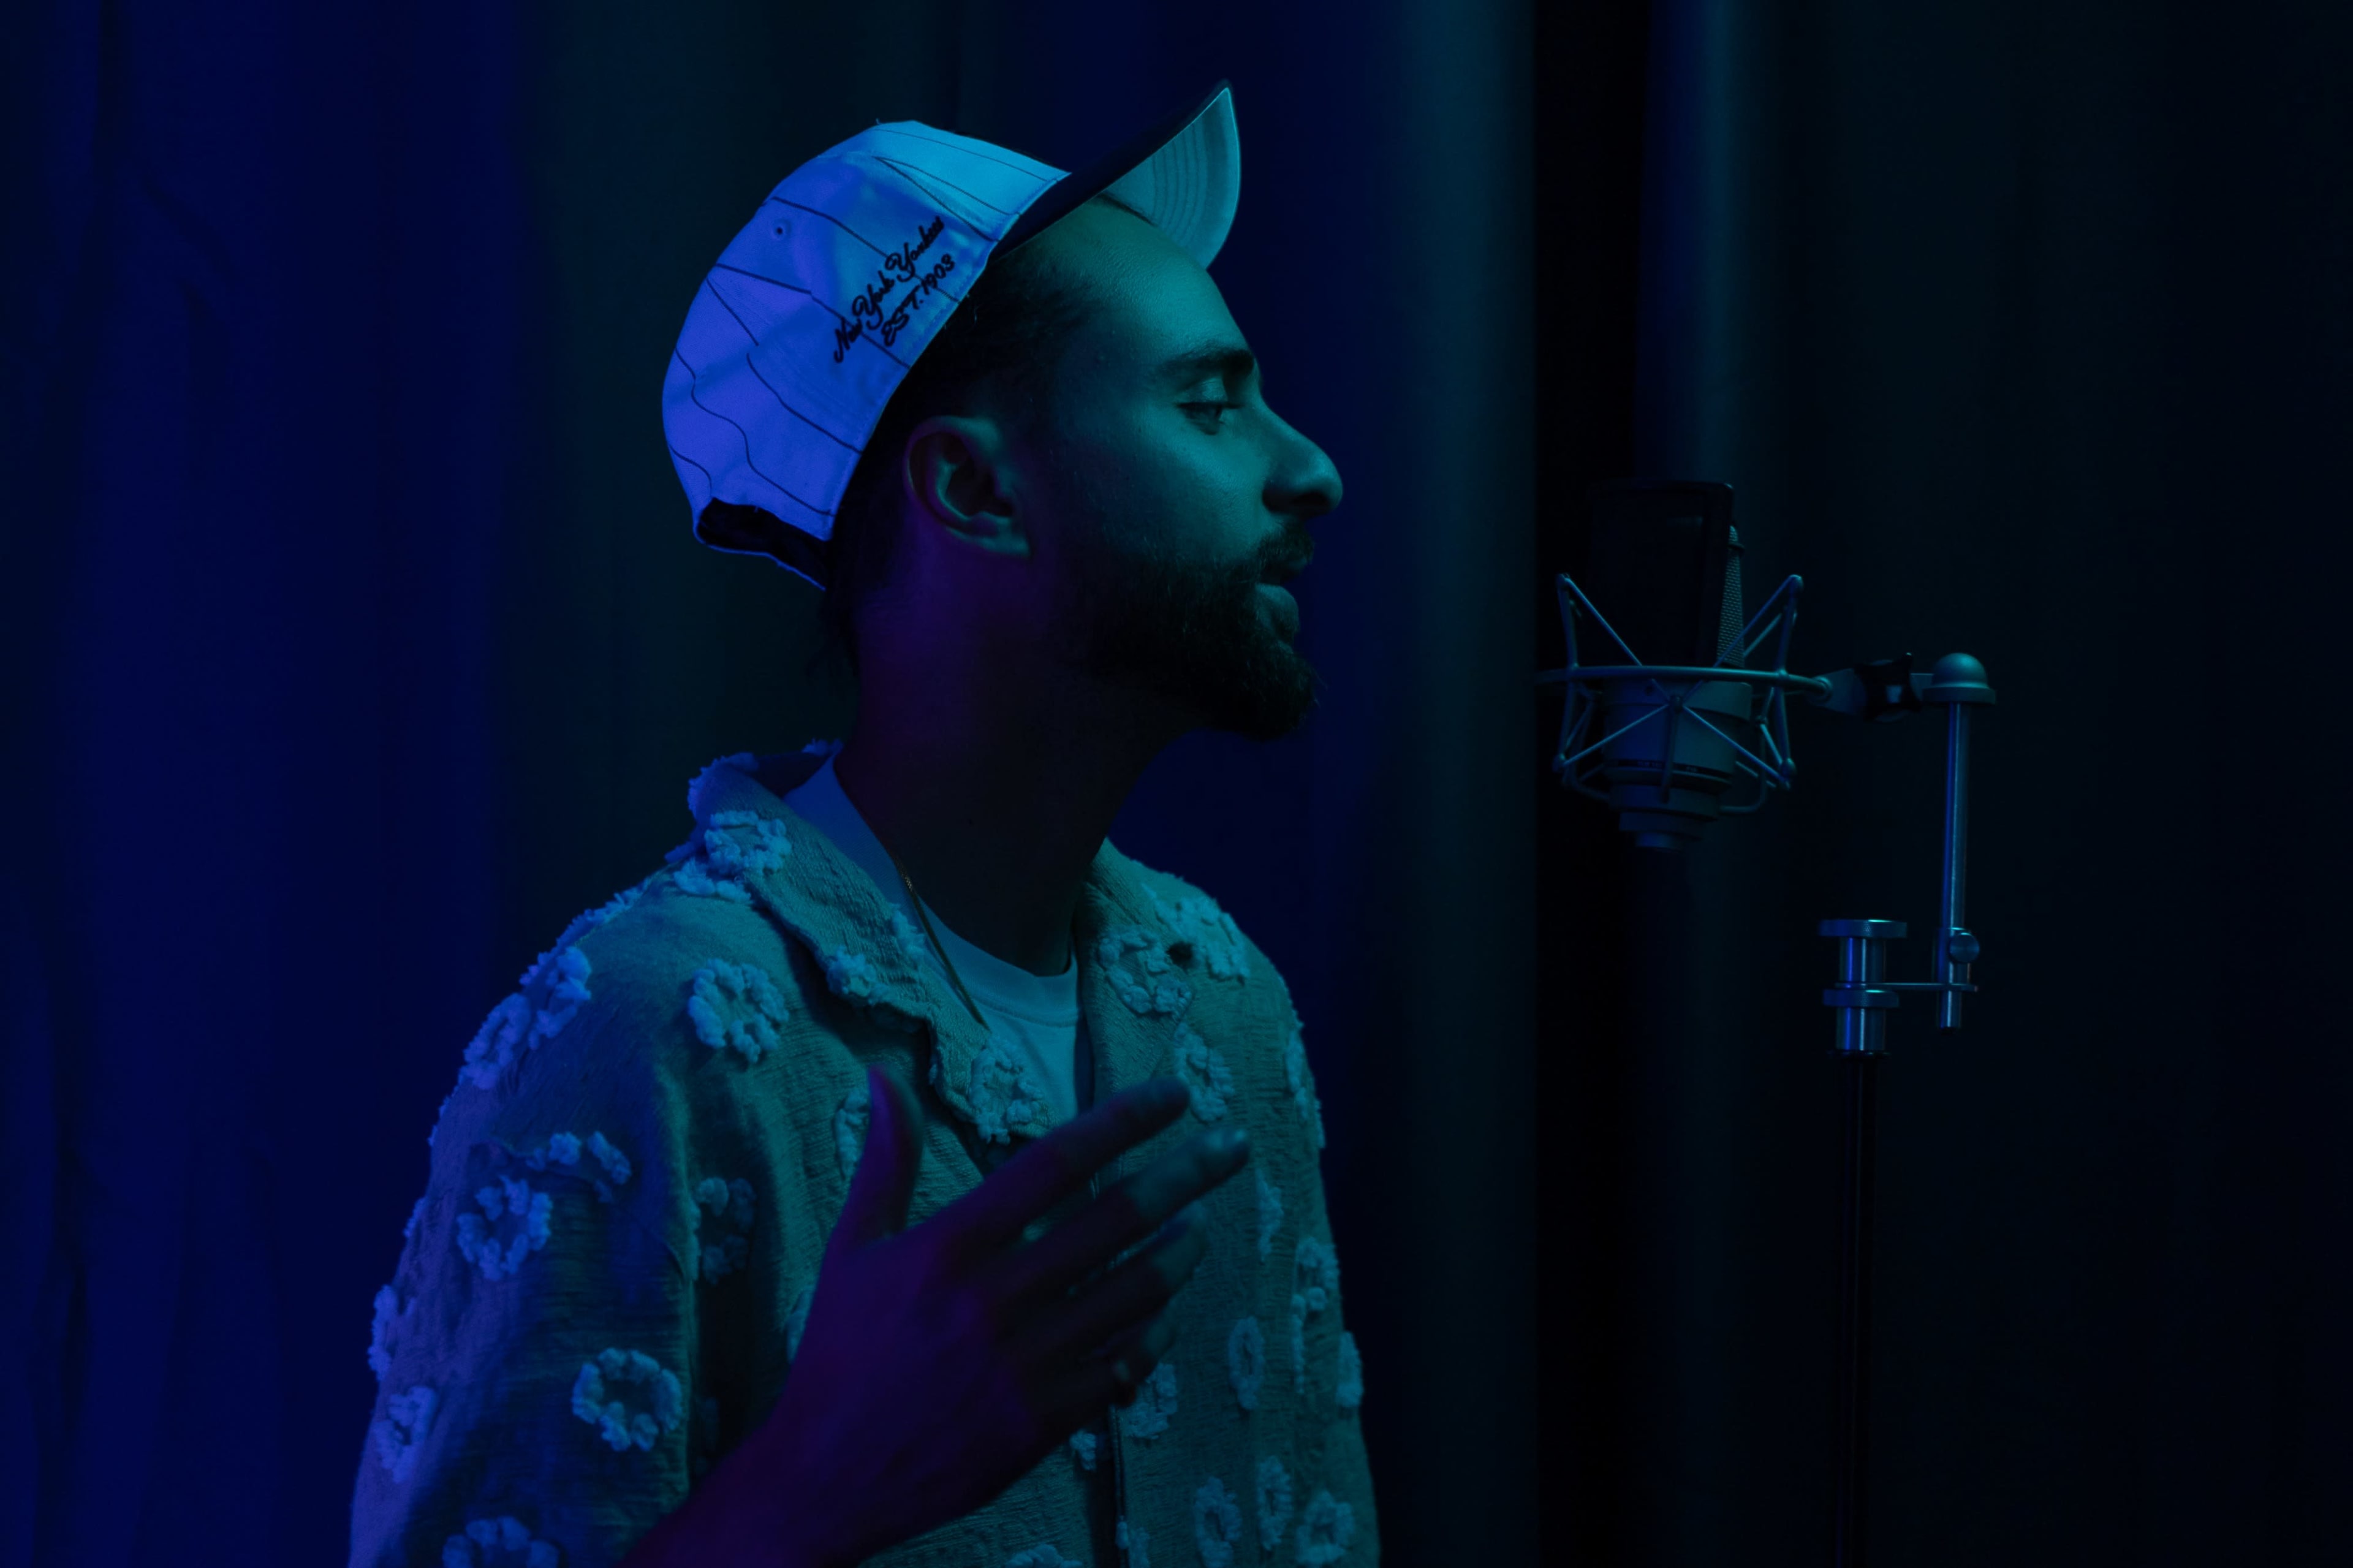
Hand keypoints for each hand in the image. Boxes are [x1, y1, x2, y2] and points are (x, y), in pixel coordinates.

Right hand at [627, 1068, 1249, 1567]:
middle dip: (1186, 1174)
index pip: (1054, 1165)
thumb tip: (882, 1076)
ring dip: (1181, 1252)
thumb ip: (885, 1163)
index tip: (1174, 1096)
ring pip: (1134, 1292)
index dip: (1122, 1123)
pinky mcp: (1042, 1422)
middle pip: (1114, 1220)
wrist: (824, 1478)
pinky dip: (1153, 1332)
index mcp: (947, 1249)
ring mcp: (1023, 1365)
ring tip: (1201, 1224)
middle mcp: (992, 1301)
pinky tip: (1164, 1310)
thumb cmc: (840, 1353)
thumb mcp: (852, 1250)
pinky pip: (1123, 1363)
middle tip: (1232, 1144)